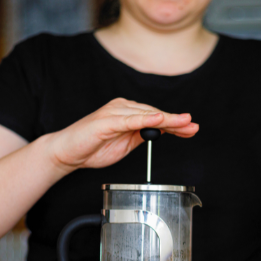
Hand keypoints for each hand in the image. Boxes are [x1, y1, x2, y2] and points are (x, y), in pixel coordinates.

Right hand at [47, 97, 198, 171]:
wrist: (67, 152)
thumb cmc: (92, 148)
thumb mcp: (125, 145)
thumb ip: (141, 136)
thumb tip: (161, 133)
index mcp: (128, 113)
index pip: (157, 117)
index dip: (176, 123)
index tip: (191, 129)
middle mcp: (122, 108)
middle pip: (155, 114)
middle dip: (176, 121)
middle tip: (194, 126)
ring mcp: (114, 112)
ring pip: (146, 115)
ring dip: (167, 119)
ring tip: (184, 123)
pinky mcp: (106, 121)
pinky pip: (130, 119)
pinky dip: (146, 120)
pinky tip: (159, 121)